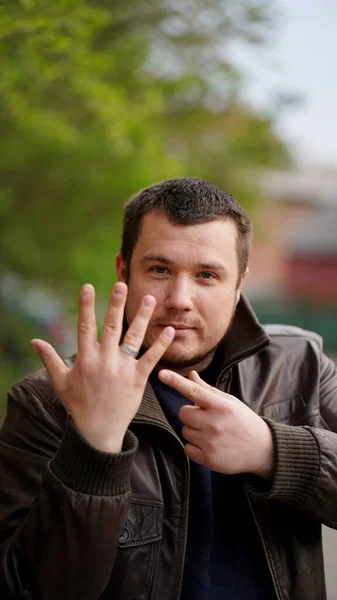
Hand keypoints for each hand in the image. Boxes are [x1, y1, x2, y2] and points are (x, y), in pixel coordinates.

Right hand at [31, 283, 174, 451]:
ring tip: (150, 298)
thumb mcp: (61, 382)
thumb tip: (34, 341)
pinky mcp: (139, 379)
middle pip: (112, 327)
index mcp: (85, 359)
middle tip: (122, 284)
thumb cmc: (78, 405)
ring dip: (142, 317)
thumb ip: (50, 359)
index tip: (88, 287)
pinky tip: (169, 331)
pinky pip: (151, 358)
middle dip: (116, 304)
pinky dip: (161, 345)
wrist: (99, 431)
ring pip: (134, 338)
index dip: (86, 306)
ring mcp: (123, 369)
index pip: (85, 326)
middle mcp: (105, 361)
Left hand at [158, 369, 274, 479]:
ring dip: (193, 430)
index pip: (194, 391)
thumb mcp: (229, 402)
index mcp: (221, 406)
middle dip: (191, 414)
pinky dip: (194, 446)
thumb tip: (190, 375)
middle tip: (206, 418)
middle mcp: (215, 423)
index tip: (162, 374)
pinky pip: (187, 448)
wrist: (262, 449)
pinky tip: (209, 445)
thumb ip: (207, 390)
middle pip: (183, 413)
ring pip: (184, 431)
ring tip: (211, 432)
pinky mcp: (208, 459)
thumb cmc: (243, 421)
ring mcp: (211, 442)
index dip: (176, 382)